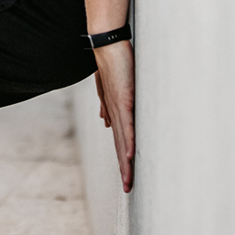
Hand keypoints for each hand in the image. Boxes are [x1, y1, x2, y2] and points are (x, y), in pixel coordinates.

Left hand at [93, 40, 133, 192]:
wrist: (106, 45)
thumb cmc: (111, 64)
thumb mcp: (111, 88)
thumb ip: (109, 105)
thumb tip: (107, 121)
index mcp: (114, 112)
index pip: (119, 141)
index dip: (122, 160)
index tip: (127, 177)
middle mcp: (114, 113)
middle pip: (119, 147)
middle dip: (124, 169)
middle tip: (127, 189)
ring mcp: (117, 108)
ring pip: (122, 140)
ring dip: (125, 162)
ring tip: (128, 180)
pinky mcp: (122, 99)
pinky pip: (126, 124)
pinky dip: (128, 140)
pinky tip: (129, 155)